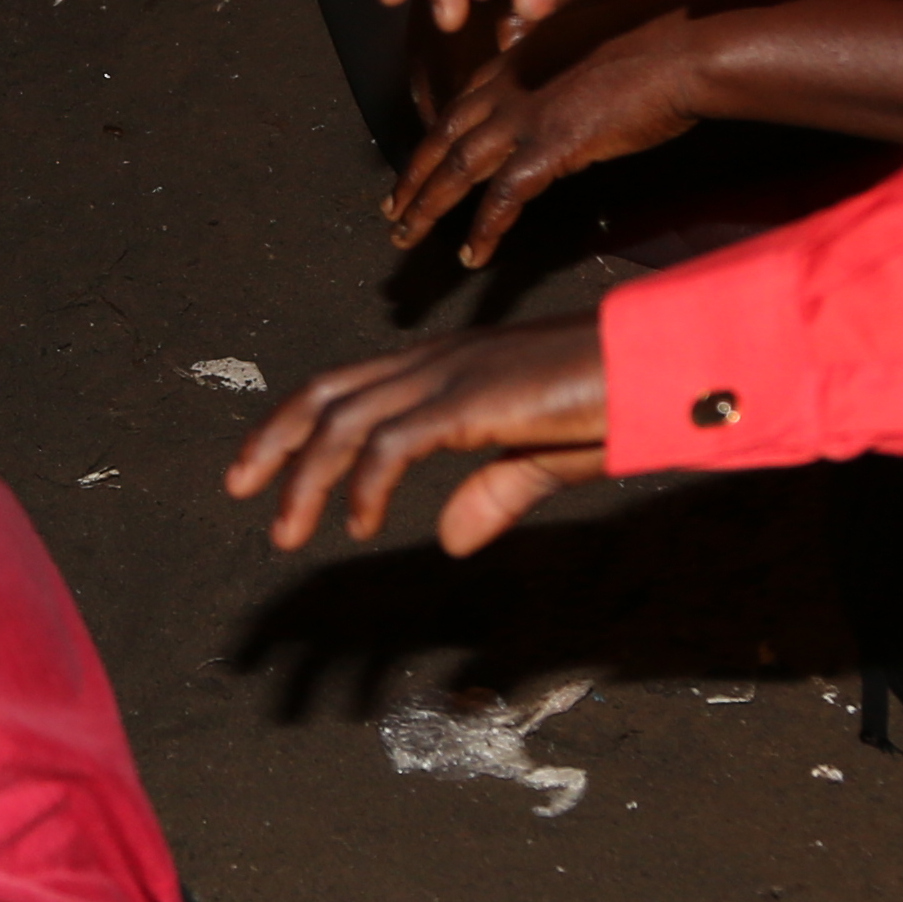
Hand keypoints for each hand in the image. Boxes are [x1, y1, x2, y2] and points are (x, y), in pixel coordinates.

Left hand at [226, 321, 608, 555]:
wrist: (665, 365)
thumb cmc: (615, 400)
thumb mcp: (545, 457)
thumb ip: (495, 493)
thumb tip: (449, 539)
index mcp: (448, 367)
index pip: (349, 388)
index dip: (297, 425)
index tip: (261, 470)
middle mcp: (438, 362)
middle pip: (328, 393)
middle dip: (275, 439)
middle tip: (237, 489)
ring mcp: (453, 376)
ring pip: (348, 421)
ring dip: (307, 477)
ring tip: (289, 532)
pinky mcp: (474, 400)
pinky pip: (396, 442)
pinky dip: (365, 484)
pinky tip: (355, 524)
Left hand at [389, 11, 711, 267]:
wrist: (688, 46)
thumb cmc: (661, 37)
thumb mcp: (596, 38)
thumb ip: (565, 62)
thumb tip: (564, 80)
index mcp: (519, 55)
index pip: (462, 101)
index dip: (437, 135)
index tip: (422, 160)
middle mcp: (510, 82)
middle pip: (443, 136)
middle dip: (412, 176)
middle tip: (392, 208)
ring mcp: (525, 114)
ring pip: (455, 168)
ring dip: (426, 206)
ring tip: (405, 238)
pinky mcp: (550, 146)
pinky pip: (502, 198)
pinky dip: (484, 230)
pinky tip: (473, 256)